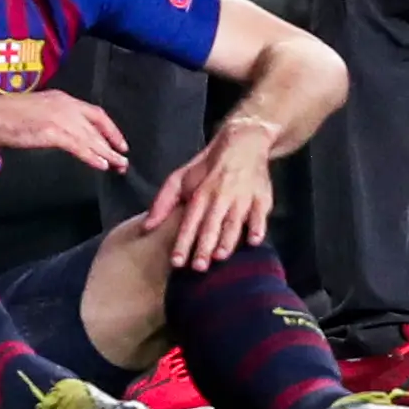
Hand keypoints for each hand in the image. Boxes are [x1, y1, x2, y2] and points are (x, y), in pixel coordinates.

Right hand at [0, 88, 130, 171]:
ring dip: (107, 153)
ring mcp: (60, 118)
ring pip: (91, 138)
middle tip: (124, 159)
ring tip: (119, 167)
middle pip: (98, 125)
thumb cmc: (5, 115)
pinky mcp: (52, 131)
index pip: (95, 113)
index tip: (119, 142)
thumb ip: (53, 117)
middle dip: (113, 143)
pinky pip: (78, 146)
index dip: (110, 129)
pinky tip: (101, 166)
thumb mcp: (37, 110)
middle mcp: (66, 105)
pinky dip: (92, 156)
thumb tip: (63, 133)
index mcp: (62, 99)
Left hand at [146, 119, 276, 270]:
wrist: (244, 141)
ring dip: (227, 239)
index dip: (183, 242)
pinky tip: (254, 241)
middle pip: (211, 225)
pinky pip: (260, 214)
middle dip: (204, 246)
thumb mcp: (181, 177)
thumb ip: (163, 202)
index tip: (176, 262)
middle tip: (198, 267)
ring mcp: (242, 197)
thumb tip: (146, 226)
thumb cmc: (209, 167)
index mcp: (200, 193)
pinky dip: (257, 227)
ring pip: (234, 221)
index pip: (189, 222)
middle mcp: (220, 196)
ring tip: (220, 257)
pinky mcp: (261, 197)